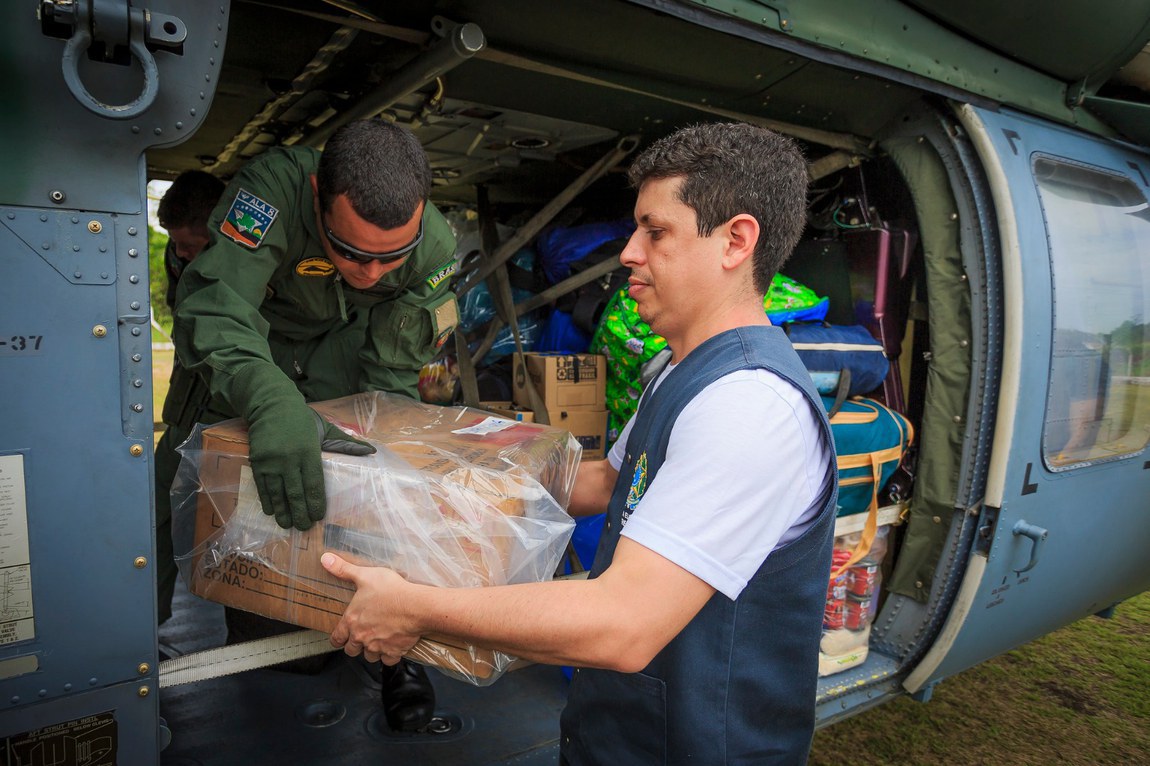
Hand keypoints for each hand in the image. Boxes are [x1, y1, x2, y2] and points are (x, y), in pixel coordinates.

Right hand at [230, 363, 375, 530]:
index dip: (315, 503)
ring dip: (282, 511)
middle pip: (295, 492)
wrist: (271, 404)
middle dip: (299, 513)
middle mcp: (289, 459)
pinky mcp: (257, 461)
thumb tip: (371, 452)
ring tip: (287, 525)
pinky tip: (271, 511)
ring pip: (277, 492)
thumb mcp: (326, 429)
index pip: (314, 483)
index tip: (319, 516)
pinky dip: (267, 500)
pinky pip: (261, 486)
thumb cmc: (303, 419)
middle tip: (304, 527)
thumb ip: (347, 443)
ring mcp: (271, 461)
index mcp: (309, 451)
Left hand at [322, 552, 419, 664]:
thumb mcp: (365, 575)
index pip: (337, 638)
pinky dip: (390, 655)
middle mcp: (361, 637)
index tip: (339, 639)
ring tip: (378, 641)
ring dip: (372, 650)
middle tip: (361, 638)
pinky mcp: (394, 651)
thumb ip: (343, 569)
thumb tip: (324, 558)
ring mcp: (377, 646)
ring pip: (370, 656)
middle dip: (355, 646)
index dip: (337, 639)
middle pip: (351, 651)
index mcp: (351, 621)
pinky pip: (388, 660)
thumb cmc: (391, 590)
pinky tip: (394, 646)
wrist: (415, 606)